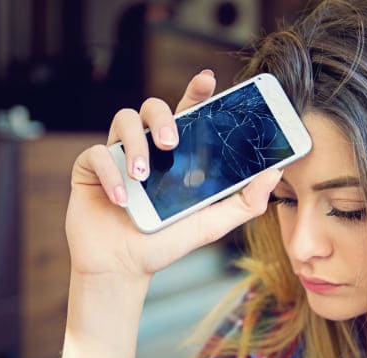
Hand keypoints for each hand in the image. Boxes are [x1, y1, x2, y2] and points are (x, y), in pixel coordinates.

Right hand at [65, 70, 281, 281]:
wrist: (123, 268)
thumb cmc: (164, 243)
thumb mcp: (210, 224)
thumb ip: (244, 202)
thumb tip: (275, 173)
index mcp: (177, 155)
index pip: (188, 113)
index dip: (196, 92)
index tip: (207, 80)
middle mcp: (148, 148)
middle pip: (153, 106)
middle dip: (162, 118)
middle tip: (171, 144)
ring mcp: (118, 155)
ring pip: (123, 120)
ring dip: (135, 144)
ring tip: (143, 175)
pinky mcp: (91, 168)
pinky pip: (96, 154)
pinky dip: (111, 175)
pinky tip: (123, 200)